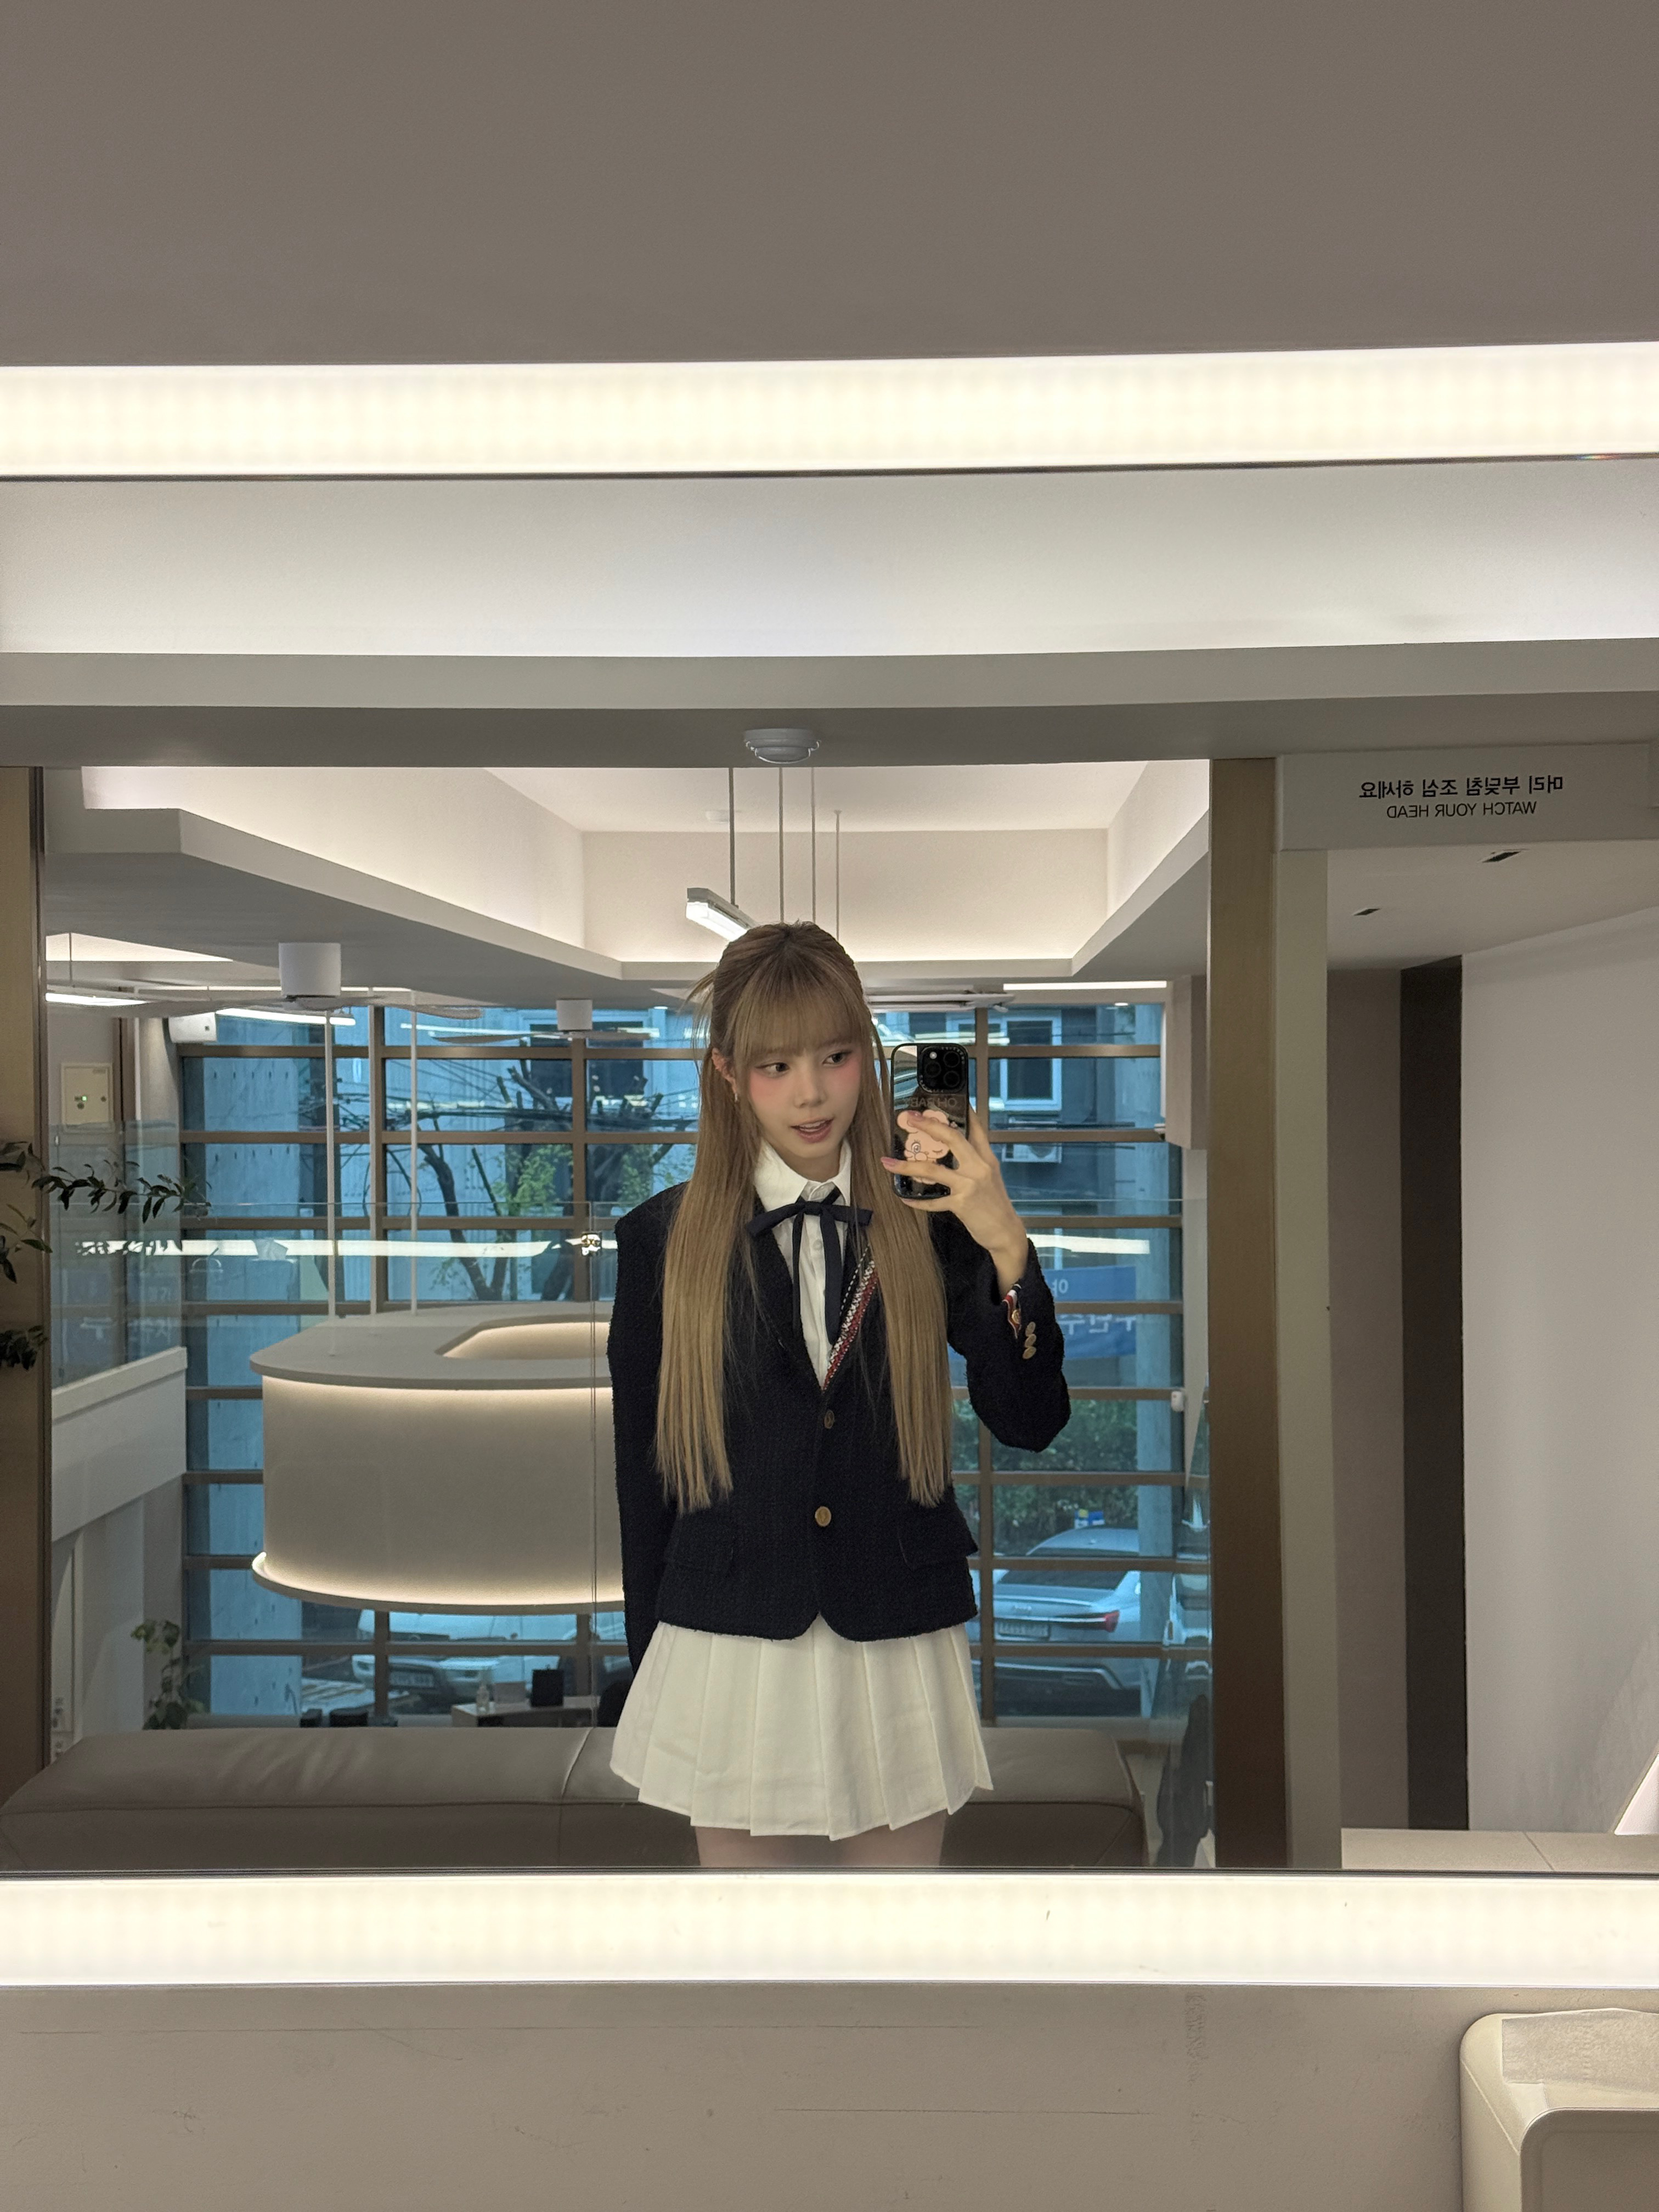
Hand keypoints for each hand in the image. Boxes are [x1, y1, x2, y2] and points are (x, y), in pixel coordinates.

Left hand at [881, 1107, 1029, 1294]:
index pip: (975, 1128)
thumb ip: (974, 1161)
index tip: (948, 1098)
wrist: (1006, 1232)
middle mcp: (979, 1167)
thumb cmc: (994, 1203)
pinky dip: (917, 1201)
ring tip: (888, 1162)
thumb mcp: (989, 1176)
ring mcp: (970, 1185)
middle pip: (952, 1138)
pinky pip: (933, 1201)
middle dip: (929, 1126)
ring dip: (907, 1166)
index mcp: (986, 1158)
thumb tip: (954, 1148)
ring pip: (933, 1170)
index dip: (963, 1111)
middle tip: (910, 1118)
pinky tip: (905, 1199)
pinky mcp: (962, 1203)